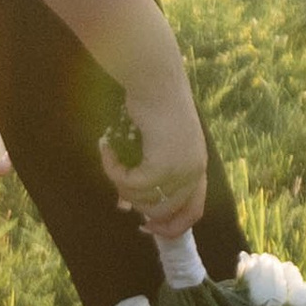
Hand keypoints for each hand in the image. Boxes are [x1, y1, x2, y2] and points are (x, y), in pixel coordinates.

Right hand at [98, 90, 208, 244]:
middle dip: (138, 207)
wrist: (155, 78)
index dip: (172, 225)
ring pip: (144, 200)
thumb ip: (147, 172)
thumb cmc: (153, 101)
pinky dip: (113, 170)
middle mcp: (194, 171)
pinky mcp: (161, 165)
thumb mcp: (155, 142)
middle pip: (164, 210)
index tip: (148, 226)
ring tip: (111, 159)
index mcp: (198, 165)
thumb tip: (124, 206)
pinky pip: (130, 184)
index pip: (193, 211)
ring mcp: (180, 169)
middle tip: (119, 196)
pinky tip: (107, 149)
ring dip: (121, 184)